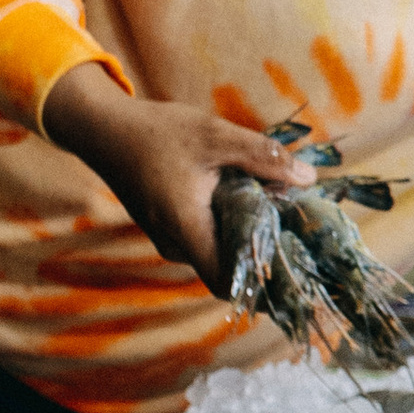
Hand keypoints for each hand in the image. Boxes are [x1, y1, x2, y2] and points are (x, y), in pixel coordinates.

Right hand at [42, 63, 312, 290]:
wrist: (104, 129)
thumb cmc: (157, 132)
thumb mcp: (216, 136)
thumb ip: (263, 158)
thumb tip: (309, 179)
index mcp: (187, 229)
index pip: (229, 283)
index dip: (263, 281)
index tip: (292, 262)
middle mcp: (175, 245)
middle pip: (229, 268)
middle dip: (262, 251)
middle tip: (294, 224)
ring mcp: (169, 240)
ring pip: (218, 252)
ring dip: (245, 234)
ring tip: (273, 204)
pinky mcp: (168, 229)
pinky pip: (205, 239)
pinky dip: (228, 225)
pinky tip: (246, 198)